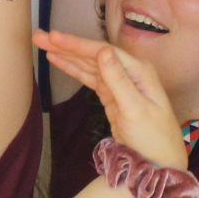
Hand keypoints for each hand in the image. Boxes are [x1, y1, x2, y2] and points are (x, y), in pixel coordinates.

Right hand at [34, 29, 184, 168]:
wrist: (159, 160)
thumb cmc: (153, 136)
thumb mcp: (135, 109)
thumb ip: (118, 80)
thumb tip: (102, 52)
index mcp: (137, 70)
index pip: (102, 52)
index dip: (77, 44)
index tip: (55, 37)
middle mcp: (128, 71)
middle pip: (93, 54)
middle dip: (66, 45)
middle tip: (39, 36)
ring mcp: (119, 83)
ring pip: (88, 65)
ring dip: (66, 54)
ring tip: (42, 44)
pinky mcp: (110, 95)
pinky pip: (88, 77)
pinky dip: (72, 69)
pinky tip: (58, 60)